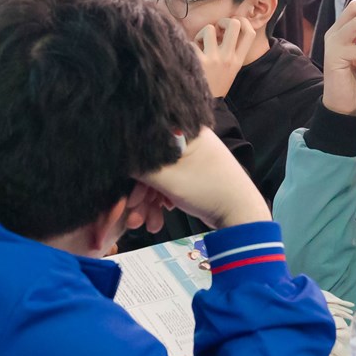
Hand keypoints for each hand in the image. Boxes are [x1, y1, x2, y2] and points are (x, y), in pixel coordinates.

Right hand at [131, 127, 268, 231]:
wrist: (241, 214)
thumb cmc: (207, 189)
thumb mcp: (168, 178)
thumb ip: (139, 167)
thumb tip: (114, 156)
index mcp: (184, 130)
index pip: (145, 141)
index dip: (131, 166)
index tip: (125, 192)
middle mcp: (187, 140)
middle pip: (151, 163)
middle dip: (140, 193)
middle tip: (134, 217)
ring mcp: (192, 158)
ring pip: (158, 177)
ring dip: (149, 202)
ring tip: (145, 225)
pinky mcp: (193, 175)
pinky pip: (169, 183)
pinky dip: (161, 200)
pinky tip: (158, 218)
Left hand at [194, 17, 265, 97]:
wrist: (206, 106)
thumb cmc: (215, 85)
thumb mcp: (230, 70)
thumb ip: (230, 52)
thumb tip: (221, 29)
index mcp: (238, 60)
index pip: (250, 33)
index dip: (244, 21)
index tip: (234, 24)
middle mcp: (228, 58)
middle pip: (234, 24)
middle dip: (223, 21)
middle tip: (216, 30)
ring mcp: (214, 60)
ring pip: (209, 28)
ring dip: (202, 33)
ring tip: (199, 45)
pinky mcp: (199, 62)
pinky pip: (191, 42)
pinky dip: (188, 46)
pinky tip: (189, 55)